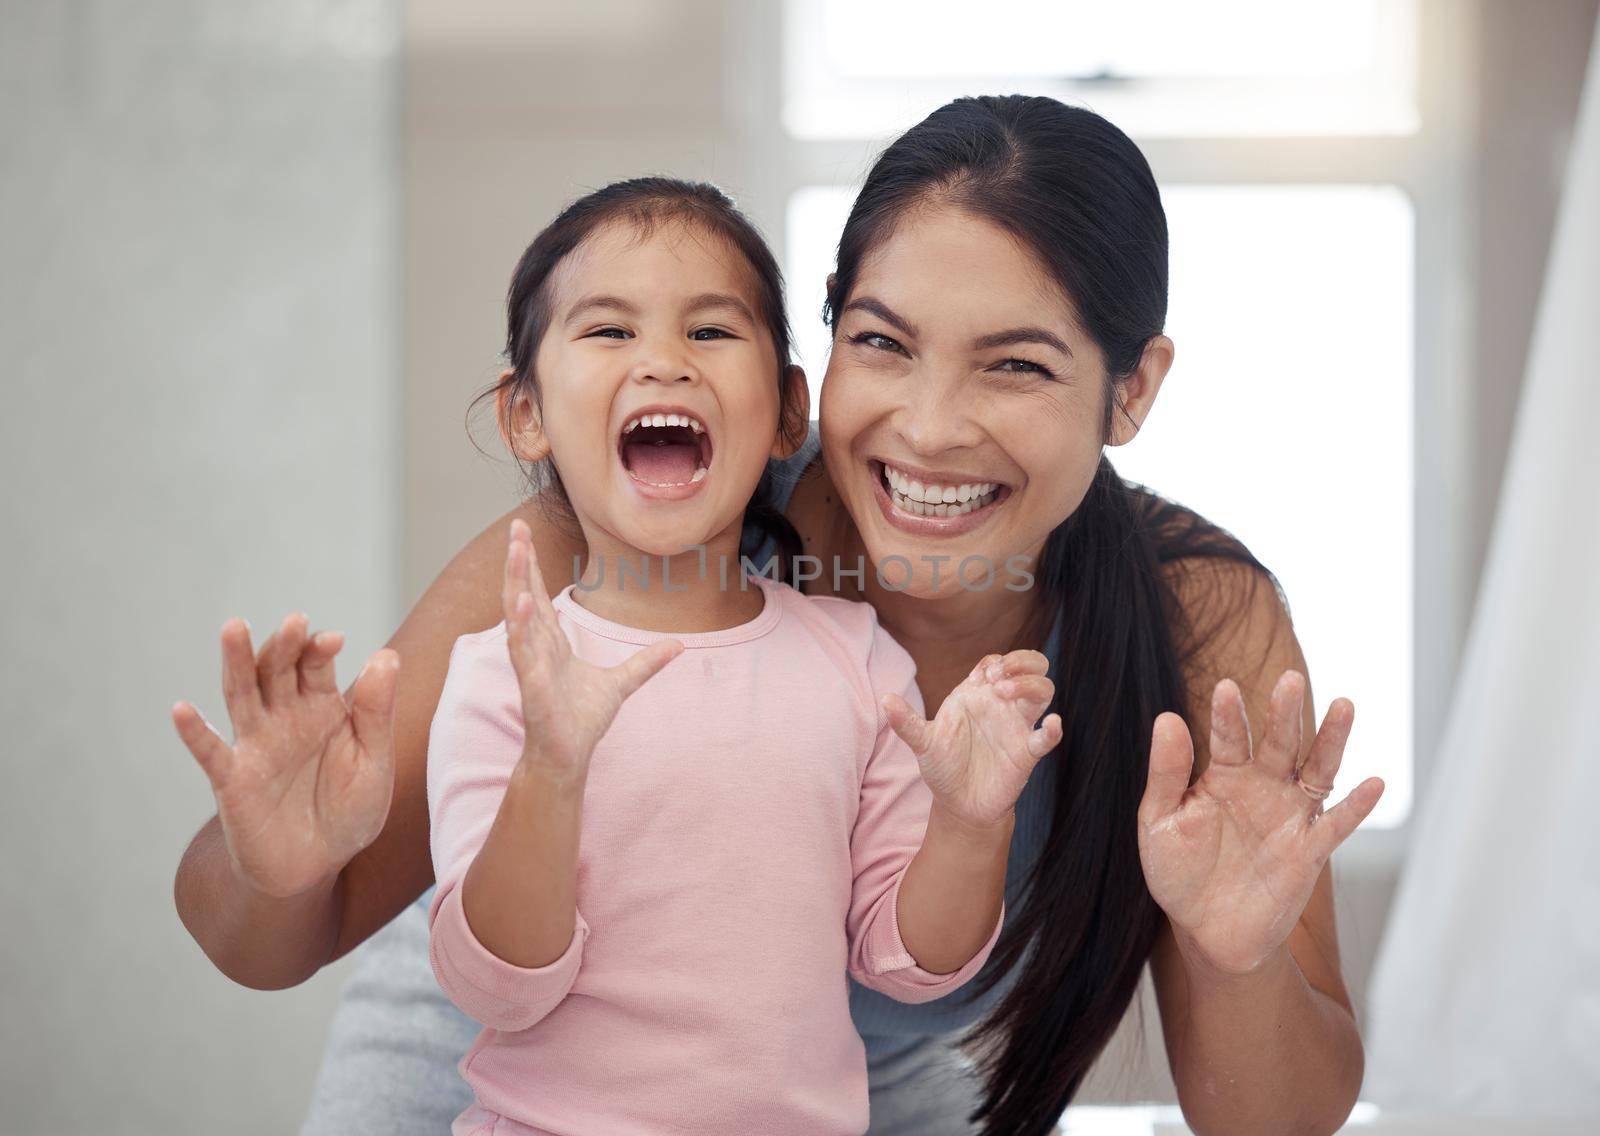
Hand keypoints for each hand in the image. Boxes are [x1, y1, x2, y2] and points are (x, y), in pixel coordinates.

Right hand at [172, 614, 398, 898]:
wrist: (318, 866)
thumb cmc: (348, 810)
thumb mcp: (373, 763)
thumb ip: (376, 713)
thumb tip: (387, 656)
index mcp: (322, 707)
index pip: (315, 665)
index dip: (320, 648)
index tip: (332, 640)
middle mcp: (284, 717)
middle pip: (276, 669)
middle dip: (284, 645)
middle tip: (295, 623)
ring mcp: (255, 745)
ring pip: (241, 695)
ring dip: (236, 662)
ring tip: (234, 628)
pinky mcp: (233, 781)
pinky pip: (211, 753)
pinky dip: (195, 733)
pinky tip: (182, 710)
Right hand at [502, 519, 680, 782]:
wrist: (569, 756)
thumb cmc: (582, 721)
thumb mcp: (621, 683)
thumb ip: (646, 663)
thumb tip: (678, 646)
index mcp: (551, 642)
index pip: (538, 593)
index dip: (532, 565)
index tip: (524, 533)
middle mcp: (536, 646)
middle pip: (523, 593)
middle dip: (519, 561)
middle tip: (515, 527)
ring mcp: (531, 662)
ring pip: (518, 614)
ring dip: (516, 581)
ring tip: (516, 550)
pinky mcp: (531, 683)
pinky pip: (522, 650)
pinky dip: (521, 625)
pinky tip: (522, 601)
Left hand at [884, 651, 1061, 830]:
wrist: (958, 805)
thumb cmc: (942, 767)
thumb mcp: (923, 743)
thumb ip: (907, 723)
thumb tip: (884, 700)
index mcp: (977, 694)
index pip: (997, 661)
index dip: (995, 661)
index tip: (980, 677)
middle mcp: (1001, 705)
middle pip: (1031, 665)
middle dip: (1021, 662)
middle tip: (999, 676)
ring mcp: (1017, 726)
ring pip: (1043, 691)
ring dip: (1031, 684)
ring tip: (1006, 692)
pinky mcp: (1027, 752)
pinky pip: (1047, 737)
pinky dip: (1053, 729)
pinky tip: (1051, 724)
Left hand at [1137, 671, 1384, 975]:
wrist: (1206, 932)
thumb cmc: (1180, 871)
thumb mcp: (1159, 822)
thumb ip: (1165, 774)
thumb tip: (1167, 717)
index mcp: (1223, 776)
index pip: (1230, 737)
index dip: (1229, 715)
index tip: (1226, 688)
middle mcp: (1262, 788)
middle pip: (1279, 744)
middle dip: (1285, 713)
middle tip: (1291, 679)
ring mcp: (1289, 817)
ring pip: (1317, 771)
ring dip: (1332, 741)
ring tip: (1345, 705)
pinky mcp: (1309, 852)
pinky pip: (1337, 826)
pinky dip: (1357, 806)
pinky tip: (1374, 783)